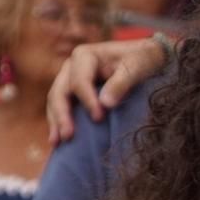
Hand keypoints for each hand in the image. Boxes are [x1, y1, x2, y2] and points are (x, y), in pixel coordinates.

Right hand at [47, 37, 167, 142]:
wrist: (143, 58)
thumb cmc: (141, 60)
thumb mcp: (137, 67)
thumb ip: (122, 83)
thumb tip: (105, 104)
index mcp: (85, 56)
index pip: (79, 81)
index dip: (87, 101)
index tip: (99, 118)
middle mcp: (72, 67)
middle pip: (60, 92)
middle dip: (62, 115)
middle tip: (68, 136)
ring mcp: (69, 80)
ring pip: (56, 102)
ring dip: (56, 122)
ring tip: (57, 143)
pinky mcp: (73, 93)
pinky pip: (62, 108)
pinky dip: (59, 123)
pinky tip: (58, 140)